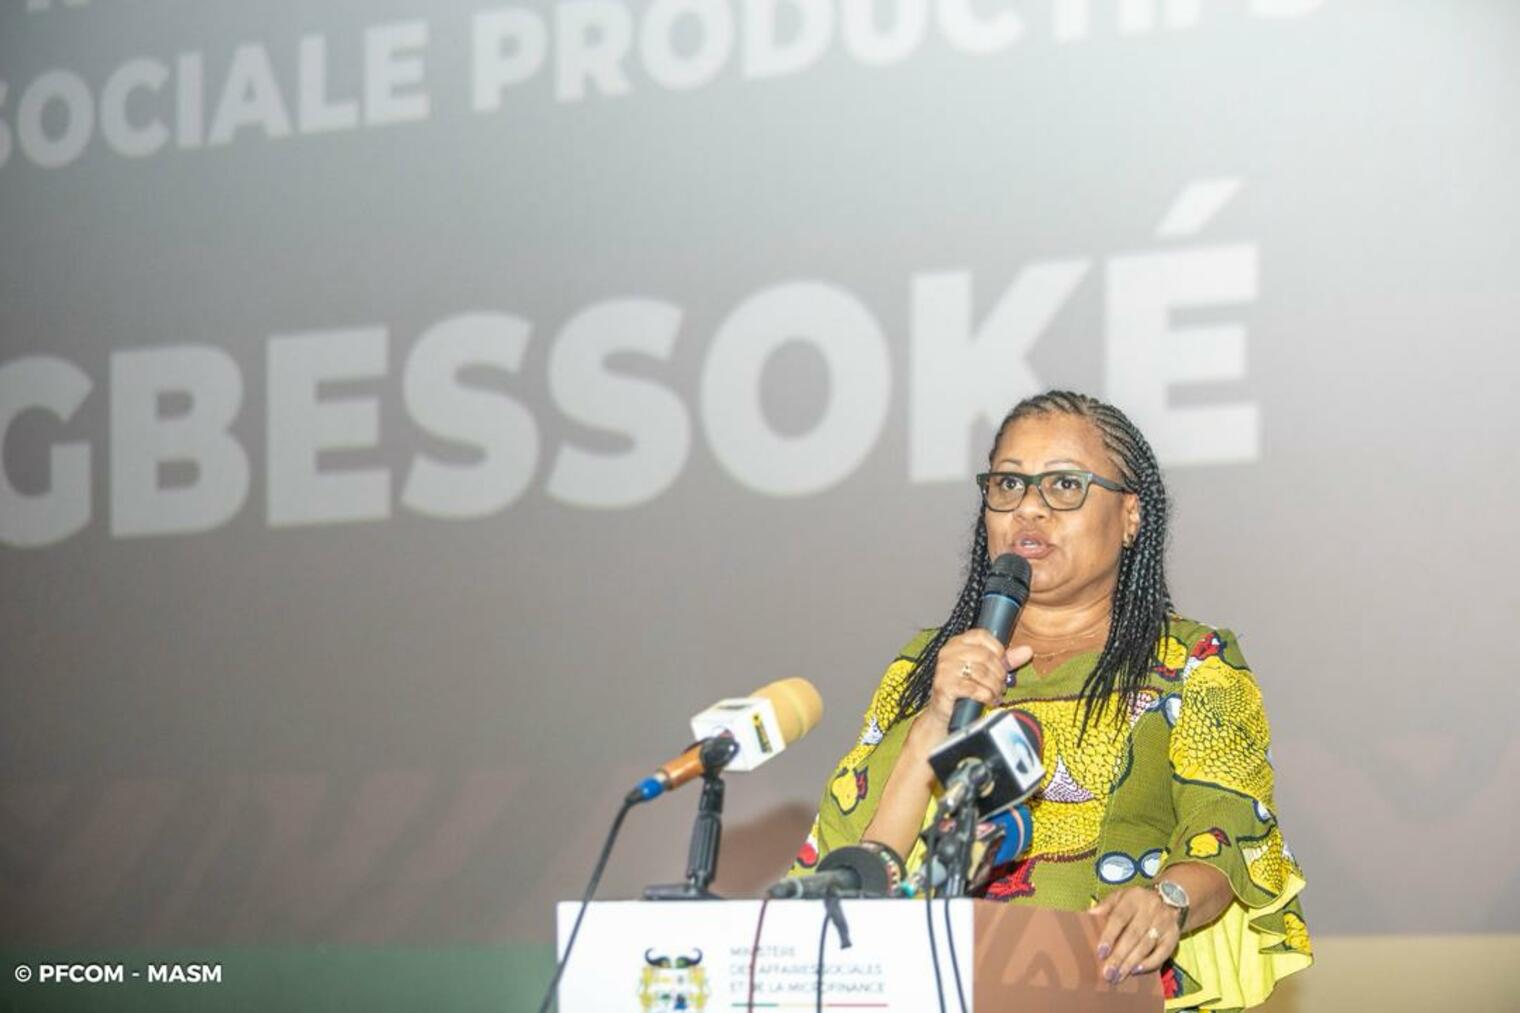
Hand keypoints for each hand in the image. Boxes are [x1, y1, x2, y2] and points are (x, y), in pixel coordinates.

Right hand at [917, 630, 1032, 733]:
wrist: (946, 713)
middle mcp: (948, 652)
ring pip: (981, 672)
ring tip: (996, 694)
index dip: (998, 649)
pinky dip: (986, 695)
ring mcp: (945, 668)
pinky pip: (973, 688)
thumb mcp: (986, 671)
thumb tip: (1027, 650)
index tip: (1002, 663)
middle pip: (985, 656)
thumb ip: (1006, 660)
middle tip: (1002, 685)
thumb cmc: (965, 689)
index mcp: (957, 643)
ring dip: (994, 686)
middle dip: (999, 673)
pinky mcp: (944, 685)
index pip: (981, 635)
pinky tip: (989, 700)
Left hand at [1090, 886, 1180, 983]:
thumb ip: (1105, 906)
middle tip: (1108, 973)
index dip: (1109, 936)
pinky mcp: (1174, 935)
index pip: (1119, 918)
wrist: (1169, 898)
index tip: (1101, 953)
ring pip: (1146, 945)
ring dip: (1131, 963)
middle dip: (1119, 956)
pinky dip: (1150, 962)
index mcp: (1133, 898)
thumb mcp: (1120, 896)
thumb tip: (1088, 914)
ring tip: (1118, 976)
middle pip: (1133, 935)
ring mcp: (1164, 922)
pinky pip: (1163, 952)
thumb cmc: (1136, 901)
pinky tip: (1137, 970)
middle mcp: (1150, 909)